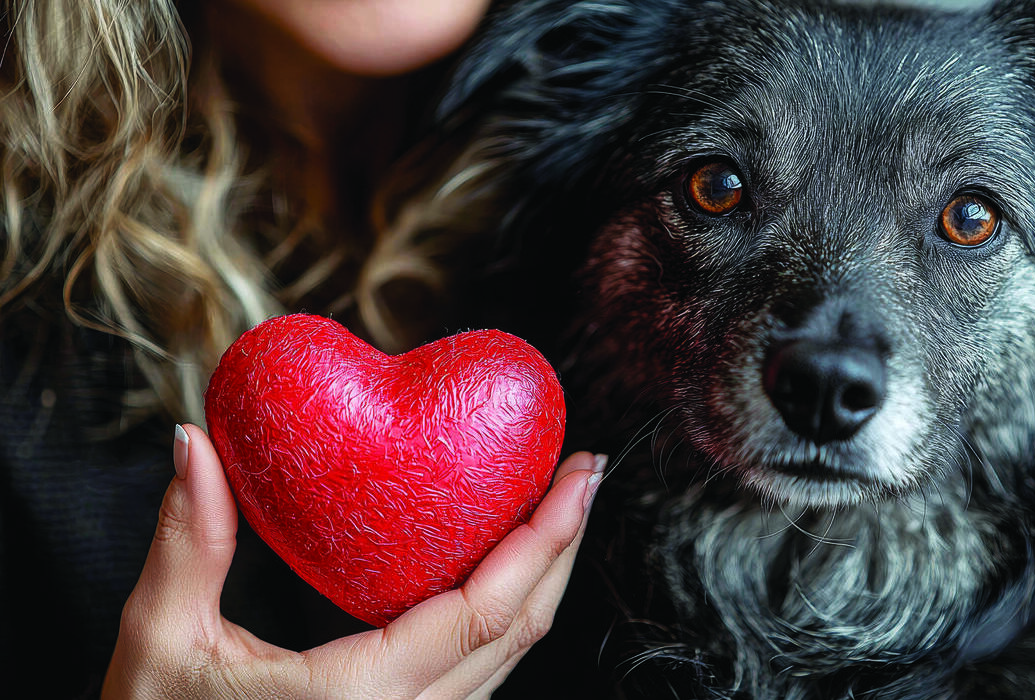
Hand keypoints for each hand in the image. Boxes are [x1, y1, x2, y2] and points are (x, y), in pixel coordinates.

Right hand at [102, 423, 604, 698]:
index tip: (578, 475)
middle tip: (584, 471)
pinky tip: (503, 569)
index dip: (544, 539)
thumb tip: (196, 442)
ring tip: (558, 509)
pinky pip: (480, 675)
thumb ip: (187, 542)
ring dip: (543, 580)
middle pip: (520, 632)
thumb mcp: (160, 643)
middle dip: (563, 546)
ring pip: (508, 658)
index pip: (485, 611)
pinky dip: (507, 614)